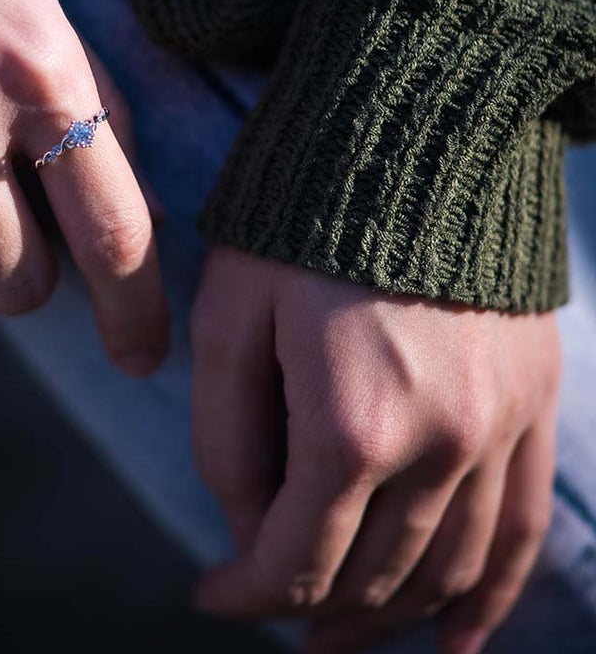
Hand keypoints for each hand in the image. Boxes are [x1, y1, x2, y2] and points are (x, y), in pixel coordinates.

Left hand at [188, 246, 561, 652]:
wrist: (413, 136)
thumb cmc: (299, 219)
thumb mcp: (230, 315)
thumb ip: (228, 434)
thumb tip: (246, 528)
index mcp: (350, 425)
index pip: (295, 561)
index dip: (244, 595)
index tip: (207, 594)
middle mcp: (440, 445)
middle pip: (371, 577)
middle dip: (308, 610)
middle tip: (266, 611)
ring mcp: (500, 430)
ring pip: (445, 571)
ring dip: (389, 618)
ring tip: (339, 637)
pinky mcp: (533, 404)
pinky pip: (519, 531)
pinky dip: (487, 596)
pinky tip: (458, 641)